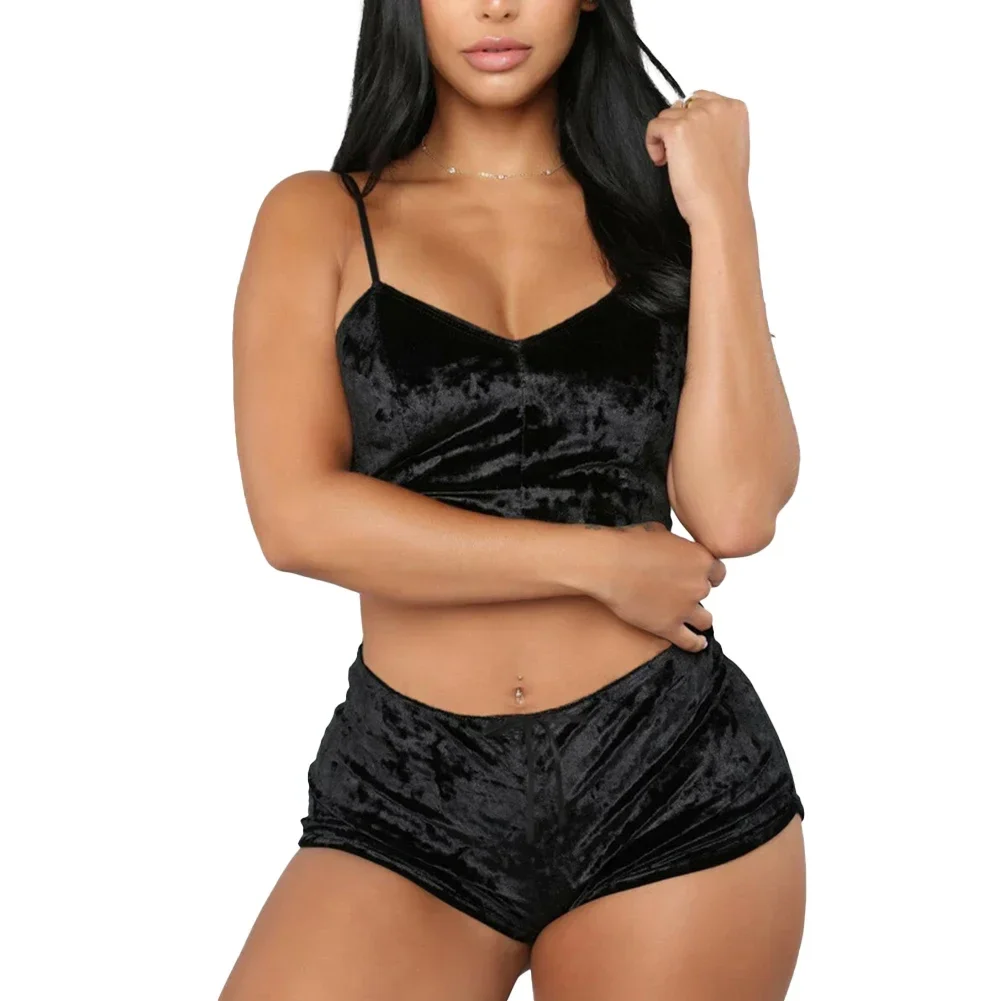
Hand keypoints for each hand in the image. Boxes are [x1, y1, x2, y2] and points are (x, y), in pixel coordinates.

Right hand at [586, 521, 725, 652]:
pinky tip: (698, 643)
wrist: (607, 565)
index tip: (698, 576)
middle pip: (707, 593)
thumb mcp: (659, 531)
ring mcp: (685, 608)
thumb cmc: (627, 545)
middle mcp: (698, 584)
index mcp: (700, 559)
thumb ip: (675, 544)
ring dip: (699, 618)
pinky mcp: (668, 627)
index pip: (717, 572)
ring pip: (704, 620)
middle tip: (680, 591)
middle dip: (695, 592)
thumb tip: (672, 547)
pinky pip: (690, 642)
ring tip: (692, 619)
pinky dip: (696, 643)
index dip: (707, 574)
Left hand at [645, 89, 751, 228]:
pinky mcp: (677, 130)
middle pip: (683, 106)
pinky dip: (652, 144)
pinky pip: (654, 126)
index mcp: (735, 109)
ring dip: (664, 139)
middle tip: (682, 155)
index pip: (702, 99)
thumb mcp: (730, 145)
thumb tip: (688, 118)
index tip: (691, 144)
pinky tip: (662, 161)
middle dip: (678, 129)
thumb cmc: (725, 185)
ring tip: (673, 162)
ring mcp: (697, 116)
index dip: (691, 122)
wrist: (720, 205)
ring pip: (666, 116)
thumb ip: (715, 126)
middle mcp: (717, 107)